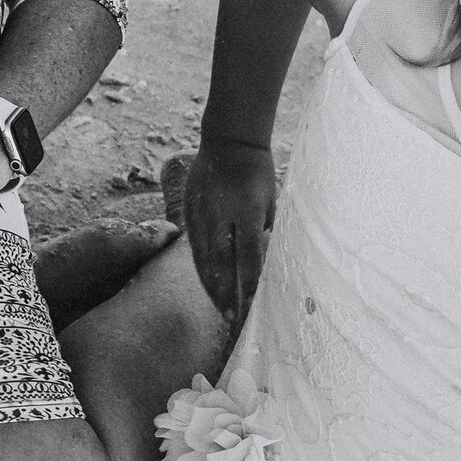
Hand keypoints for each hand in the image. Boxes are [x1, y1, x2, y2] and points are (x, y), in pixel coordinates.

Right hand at [182, 137, 275, 325]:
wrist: (229, 142)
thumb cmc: (259, 173)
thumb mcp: (271, 202)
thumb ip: (266, 233)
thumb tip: (263, 265)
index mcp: (247, 212)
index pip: (249, 257)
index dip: (249, 285)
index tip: (251, 308)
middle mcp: (221, 215)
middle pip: (221, 263)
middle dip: (226, 294)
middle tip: (231, 319)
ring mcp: (200, 213)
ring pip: (203, 258)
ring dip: (212, 286)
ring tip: (220, 308)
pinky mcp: (188, 210)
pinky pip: (193, 245)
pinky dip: (201, 267)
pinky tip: (208, 283)